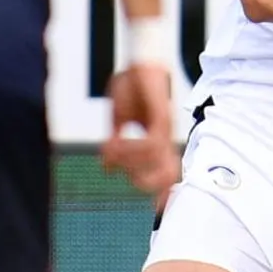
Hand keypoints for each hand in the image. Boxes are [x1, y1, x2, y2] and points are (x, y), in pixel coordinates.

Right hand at [101, 63, 178, 198]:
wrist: (140, 60)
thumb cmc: (133, 87)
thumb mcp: (120, 121)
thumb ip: (116, 146)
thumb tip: (107, 169)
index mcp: (158, 142)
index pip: (166, 175)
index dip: (163, 195)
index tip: (157, 211)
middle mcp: (166, 138)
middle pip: (165, 177)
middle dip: (141, 182)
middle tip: (118, 170)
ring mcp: (166, 129)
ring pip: (157, 162)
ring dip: (131, 162)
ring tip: (111, 148)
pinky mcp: (162, 117)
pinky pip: (151, 143)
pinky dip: (131, 147)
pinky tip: (115, 140)